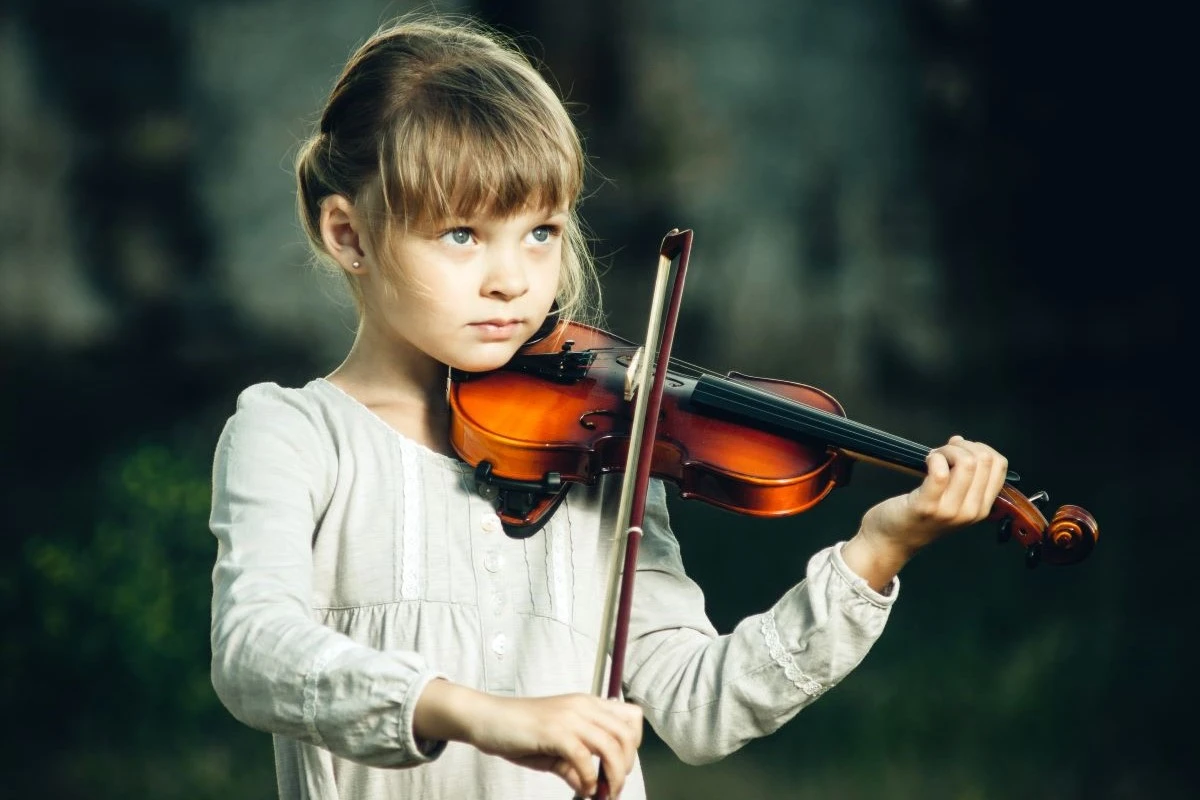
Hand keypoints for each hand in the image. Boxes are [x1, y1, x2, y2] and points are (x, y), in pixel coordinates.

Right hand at [415, 681, 642, 797]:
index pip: (631, 717)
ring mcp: (569, 717)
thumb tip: (592, 788)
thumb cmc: (519, 730)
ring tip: (603, 793)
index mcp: (586, 704)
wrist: (487, 718)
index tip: (622, 765)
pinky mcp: (554, 731)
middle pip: (627, 734)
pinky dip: (589, 778)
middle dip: (626, 766)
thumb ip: (575, 765)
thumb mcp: (555, 746)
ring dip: (613, 776)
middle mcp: (583, 706)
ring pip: (611, 746)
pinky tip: (582, 788)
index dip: (634, 744)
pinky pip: (584, 758)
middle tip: (614, 786)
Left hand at [842, 435, 1007, 589]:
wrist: (892, 540)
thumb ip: (963, 477)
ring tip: (933, 457)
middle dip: (962, 447)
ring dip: (947, 451)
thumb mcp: (952, 501)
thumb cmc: (918, 516)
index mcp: (981, 508)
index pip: (999, 465)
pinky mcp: (927, 506)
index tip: (960, 451)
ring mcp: (950, 510)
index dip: (979, 448)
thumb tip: (962, 442)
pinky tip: (926, 461)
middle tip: (943, 453)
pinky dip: (934, 458)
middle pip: (984, 460)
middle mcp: (971, 511)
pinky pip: (939, 472)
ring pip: (966, 463)